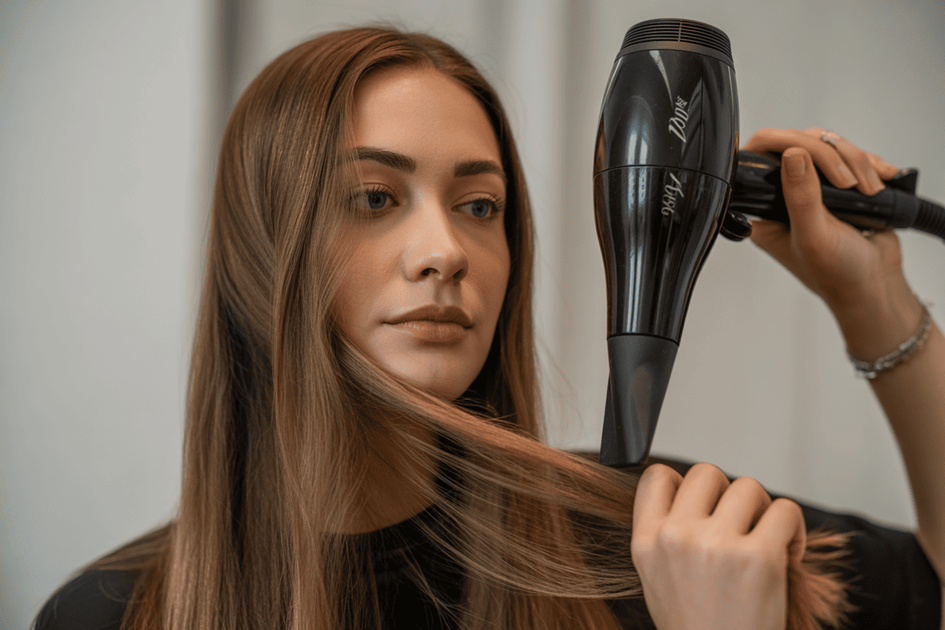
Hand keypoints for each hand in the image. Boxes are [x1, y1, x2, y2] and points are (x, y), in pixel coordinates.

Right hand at [631, 462, 805, 629]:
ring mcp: (717, 545)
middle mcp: (676, 538)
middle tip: (742, 525)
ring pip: (748, 487)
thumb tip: (696, 498)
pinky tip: (787, 555)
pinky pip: (785, 510)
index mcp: (646, 543)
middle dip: (729, 495)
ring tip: (768, 543)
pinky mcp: (760, 558)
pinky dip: (794, 529)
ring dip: (764, 511)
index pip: (657, 476)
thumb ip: (666, 535)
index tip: (703, 506)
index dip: (685, 486)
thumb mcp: (658, 581)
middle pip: (706, 473)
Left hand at [743, 128, 923, 358]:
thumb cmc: (838, 273)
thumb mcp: (814, 236)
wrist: (875, 284)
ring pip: (828, 146)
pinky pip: (850, 156)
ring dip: (855, 162)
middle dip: (831, 156)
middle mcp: (784, 197)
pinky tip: (880, 180)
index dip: (785, 144)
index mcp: (764, 211)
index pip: (760, 159)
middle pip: (799, 144)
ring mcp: (812, 188)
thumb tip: (791, 155)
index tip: (812, 154)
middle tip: (848, 184)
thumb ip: (800, 196)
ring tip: (868, 191)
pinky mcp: (838, 186)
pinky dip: (869, 164)